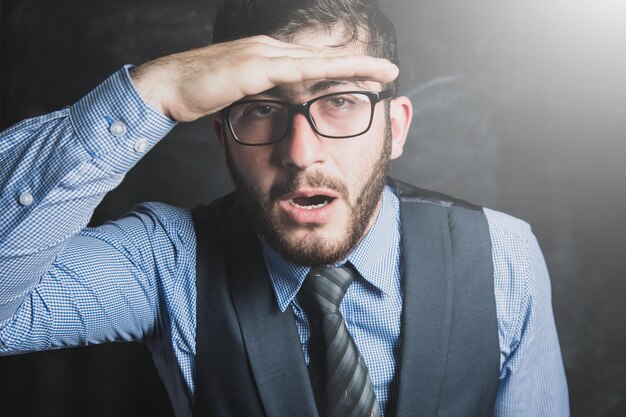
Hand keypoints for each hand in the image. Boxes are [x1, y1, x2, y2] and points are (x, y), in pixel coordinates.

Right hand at [130, 35, 398, 121]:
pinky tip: (348, 74)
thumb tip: (277, 115)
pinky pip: (299, 69)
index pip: (312, 64)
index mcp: (266, 59)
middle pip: (323, 57)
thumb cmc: (197, 95)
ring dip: (353, 65)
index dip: (341, 70)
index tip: (368, 79)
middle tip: (390, 71)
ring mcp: (263, 55)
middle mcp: (270, 51)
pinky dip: (327, 72)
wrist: (166, 86)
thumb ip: (260, 101)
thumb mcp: (237, 99)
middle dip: (358, 64)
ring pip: (319, 59)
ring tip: (385, 72)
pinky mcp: (255, 66)